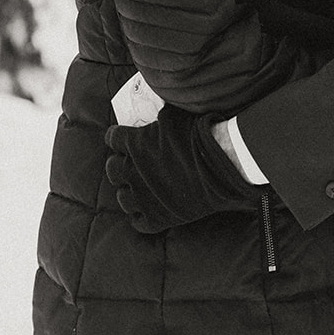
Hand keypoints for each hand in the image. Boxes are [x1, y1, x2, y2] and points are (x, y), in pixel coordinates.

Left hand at [104, 113, 260, 233]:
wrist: (221, 164)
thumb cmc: (199, 135)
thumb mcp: (174, 115)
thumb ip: (157, 117)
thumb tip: (155, 112)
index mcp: (134, 143)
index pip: (112, 139)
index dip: (116, 137)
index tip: (121, 138)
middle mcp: (132, 171)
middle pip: (112, 169)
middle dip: (118, 164)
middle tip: (128, 163)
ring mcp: (143, 197)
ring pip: (122, 197)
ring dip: (128, 191)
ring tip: (138, 187)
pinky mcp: (156, 218)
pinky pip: (137, 221)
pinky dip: (140, 216)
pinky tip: (146, 209)